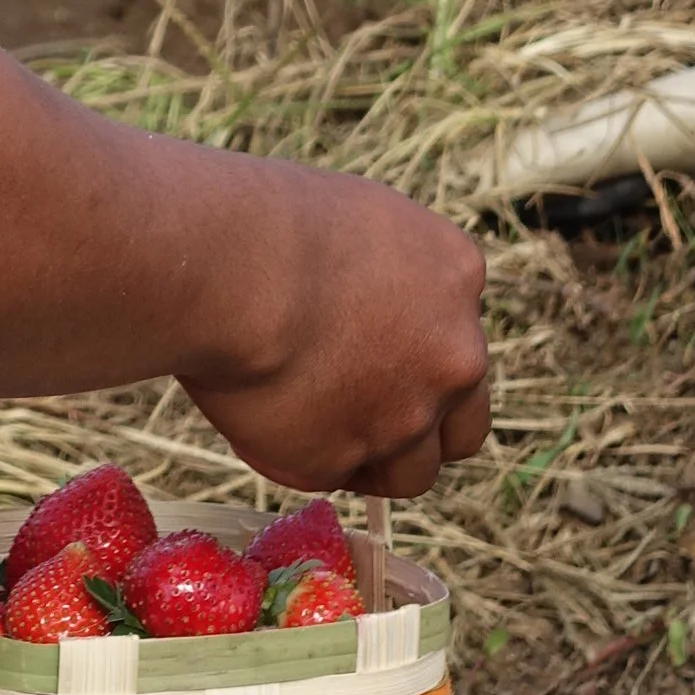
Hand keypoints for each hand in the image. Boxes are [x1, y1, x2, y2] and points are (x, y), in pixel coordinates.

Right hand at [179, 157, 490, 500]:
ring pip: (413, 471)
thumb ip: (382, 270)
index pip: (461, 336)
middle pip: (464, 423)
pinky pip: (332, 475)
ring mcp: (405, 416)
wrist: (230, 268)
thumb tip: (360, 303)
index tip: (370, 352)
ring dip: (374, 460)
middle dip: (424, 427)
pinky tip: (266, 420)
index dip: (416, 355)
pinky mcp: (343, 460)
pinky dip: (305, 459)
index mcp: (456, 273)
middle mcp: (453, 353)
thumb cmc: (265, 220)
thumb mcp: (355, 220)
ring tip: (311, 426)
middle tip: (362, 411)